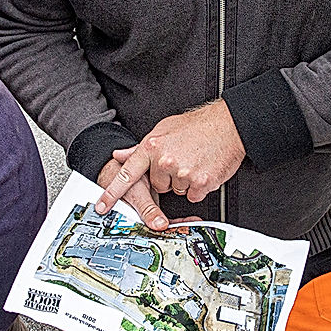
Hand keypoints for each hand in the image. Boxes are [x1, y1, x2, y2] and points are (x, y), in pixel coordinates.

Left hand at [95, 100, 244, 218]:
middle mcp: (165, 160)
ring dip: (185, 181)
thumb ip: (141, 147)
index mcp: (153, 146)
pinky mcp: (200, 182)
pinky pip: (193, 195)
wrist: (228, 125)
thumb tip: (121, 155)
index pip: (128, 173)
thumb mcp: (163, 130)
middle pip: (159, 185)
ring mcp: (183, 172)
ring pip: (177, 191)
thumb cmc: (198, 125)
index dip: (113, 192)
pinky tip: (204, 170)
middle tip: (182, 160)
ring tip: (195, 162)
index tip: (102, 206)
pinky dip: (199, 187)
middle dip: (169, 177)